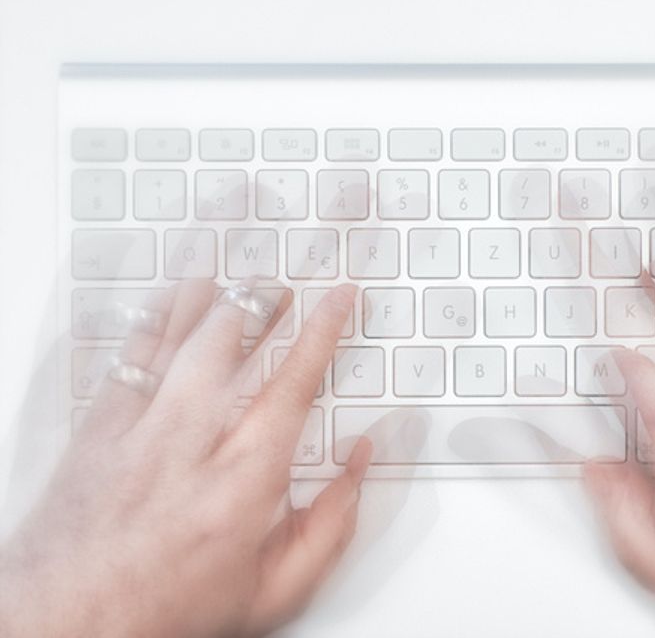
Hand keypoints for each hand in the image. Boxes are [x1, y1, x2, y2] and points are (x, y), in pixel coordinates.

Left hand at [0, 281, 367, 637]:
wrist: (68, 627)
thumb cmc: (169, 611)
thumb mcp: (275, 592)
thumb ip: (331, 526)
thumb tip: (359, 466)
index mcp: (242, 482)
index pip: (293, 384)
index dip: (323, 331)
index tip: (339, 298)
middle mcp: (189, 445)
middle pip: (232, 345)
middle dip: (265, 303)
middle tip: (284, 286)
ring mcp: (137, 431)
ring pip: (178, 340)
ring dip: (211, 299)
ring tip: (235, 278)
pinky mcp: (97, 431)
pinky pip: (128, 357)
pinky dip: (152, 321)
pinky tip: (168, 301)